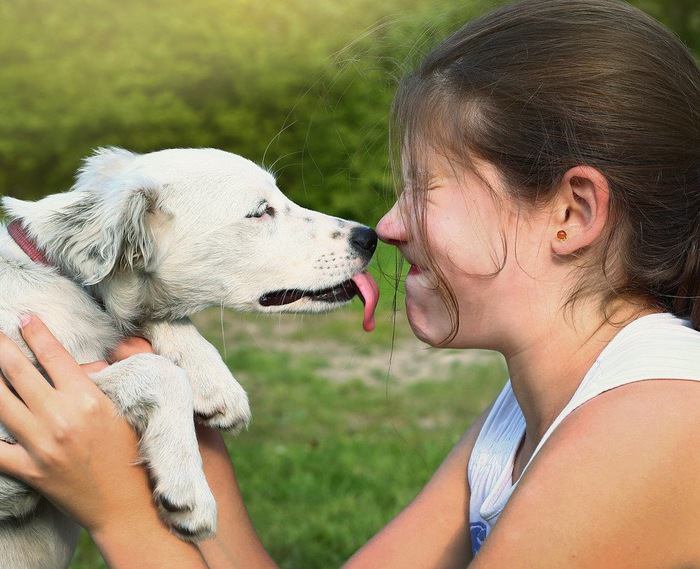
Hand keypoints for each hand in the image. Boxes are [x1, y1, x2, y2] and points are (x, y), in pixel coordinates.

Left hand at [0, 314, 154, 533]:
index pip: (53, 355)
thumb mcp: (124, 408)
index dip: (35, 332)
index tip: (23, 317)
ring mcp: (41, 445)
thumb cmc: (130, 451)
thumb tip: (83, 363)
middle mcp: (61, 417)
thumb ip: (104, 380)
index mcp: (88, 398)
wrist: (126, 503)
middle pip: (17, 372)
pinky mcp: (29, 470)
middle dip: (0, 347)